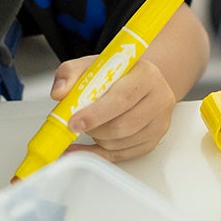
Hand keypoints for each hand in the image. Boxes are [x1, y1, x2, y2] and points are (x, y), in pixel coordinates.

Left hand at [51, 55, 176, 162]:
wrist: (138, 82)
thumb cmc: (116, 75)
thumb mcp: (92, 65)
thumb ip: (71, 73)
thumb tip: (60, 92)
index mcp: (146, 75)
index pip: (123, 97)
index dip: (96, 113)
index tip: (74, 121)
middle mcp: (159, 98)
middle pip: (123, 125)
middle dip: (93, 129)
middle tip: (76, 124)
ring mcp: (159, 122)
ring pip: (120, 142)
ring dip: (97, 138)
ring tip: (91, 125)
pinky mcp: (153, 140)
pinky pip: (121, 155)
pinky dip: (98, 153)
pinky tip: (84, 146)